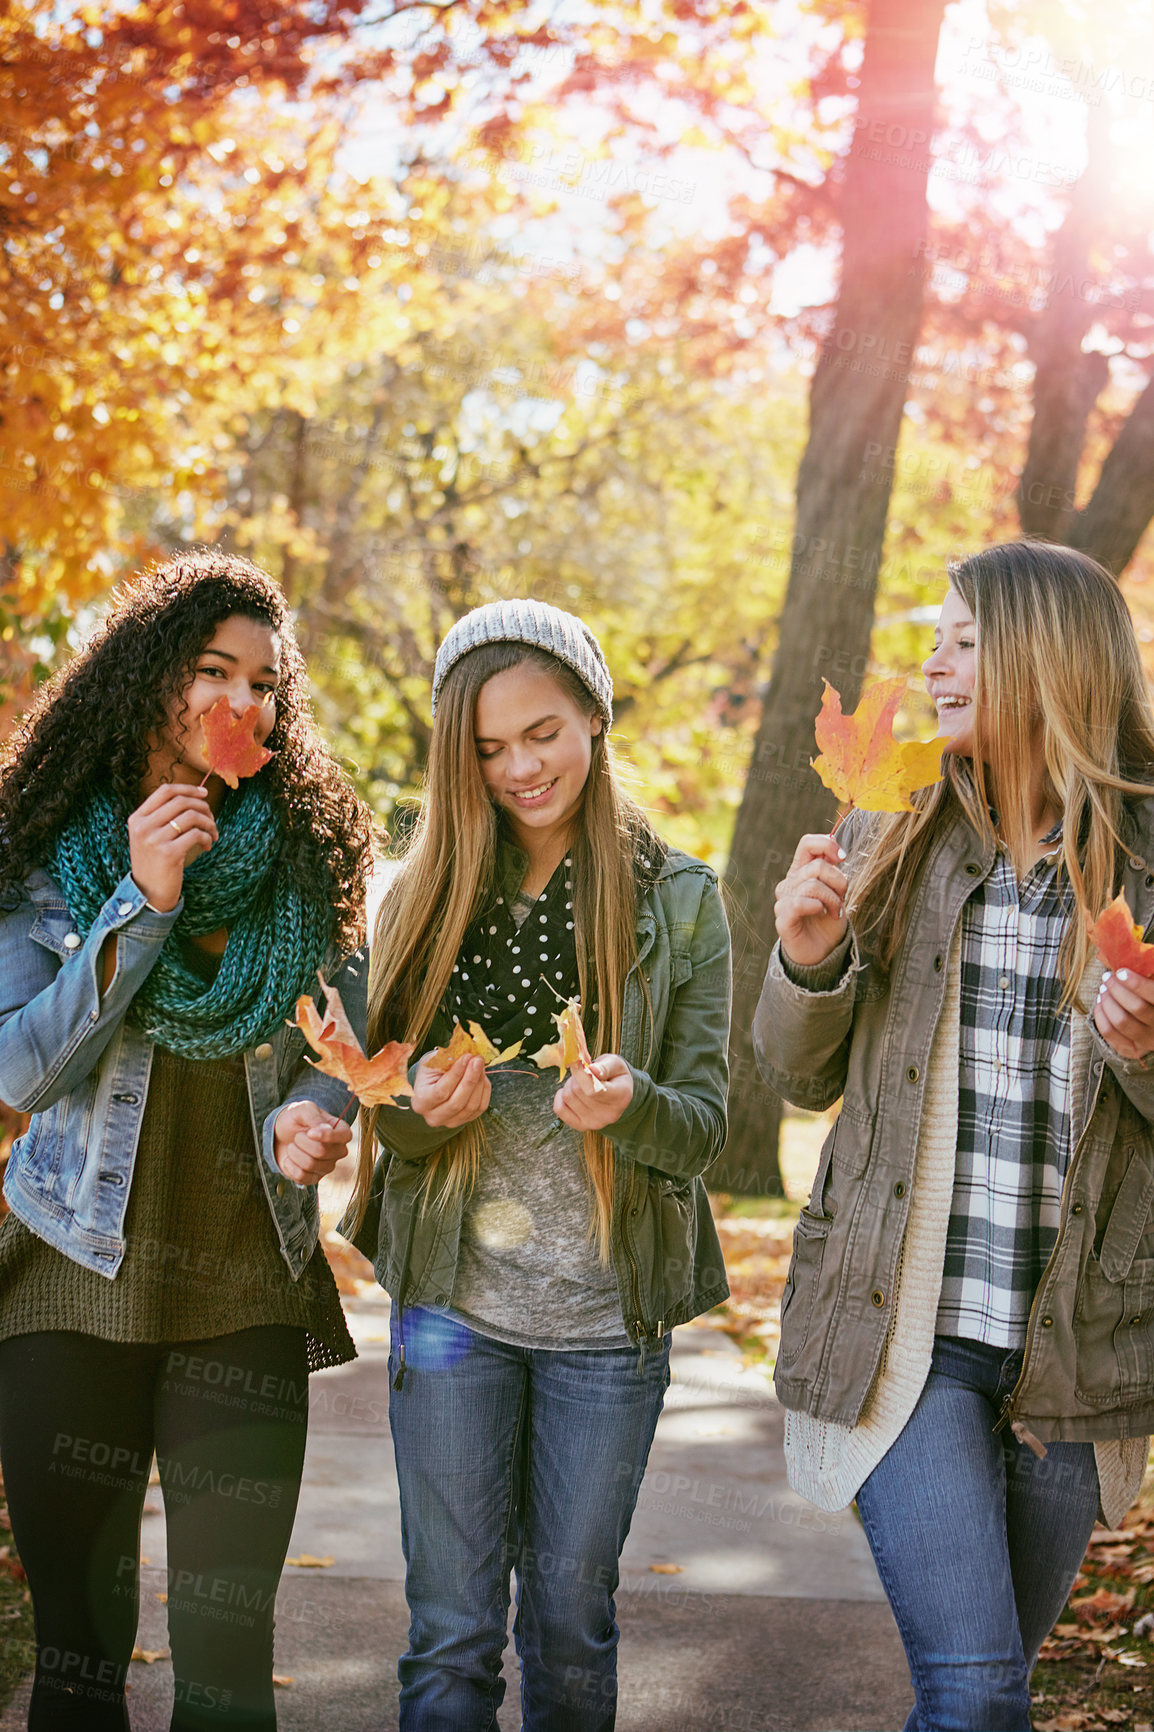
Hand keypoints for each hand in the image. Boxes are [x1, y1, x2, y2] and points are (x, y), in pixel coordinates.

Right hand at [127, 784, 217, 912]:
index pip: (165, 791)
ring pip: (191, 816)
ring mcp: (154, 840)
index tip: (205, 793)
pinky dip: (207, 838)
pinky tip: (207, 847)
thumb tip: (194, 796)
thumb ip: (162, 817)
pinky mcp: (169, 853)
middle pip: (182, 801)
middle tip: (212, 820)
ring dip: (209, 824)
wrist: (148, 895)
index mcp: (137, 818)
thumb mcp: (149, 836)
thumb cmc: (154, 863)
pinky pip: (196, 835)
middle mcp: (143, 826)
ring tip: (212, 835)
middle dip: (203, 807)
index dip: (188, 788)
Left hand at [273, 1100, 352, 1184]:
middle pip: (322, 1151)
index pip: (345, 1136)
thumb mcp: (303, 1109)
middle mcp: (338, 1150)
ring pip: (310, 1164)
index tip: (310, 1132)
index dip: (327, 1136)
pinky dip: (289, 1165)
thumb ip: (314, 1116)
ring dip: (294, 1152)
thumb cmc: (296, 1119)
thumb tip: (324, 1129)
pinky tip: (289, 1158)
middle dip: (302, 1142)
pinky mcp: (314, 1178)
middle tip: (297, 1136)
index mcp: (341, 1130)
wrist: (280, 1134)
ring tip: (293, 1145)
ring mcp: (327, 1166)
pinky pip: (302, 1176)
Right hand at [410, 1052, 490, 1128]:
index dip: (456, 1073)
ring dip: (480, 1082)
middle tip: (478, 1059)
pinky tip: (482, 1076)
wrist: (432, 1084)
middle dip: (471, 1078)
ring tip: (480, 1065)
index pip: (441, 1091)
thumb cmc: (431, 1071)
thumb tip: (468, 1056)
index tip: (467, 1056)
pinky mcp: (465, 1120)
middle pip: (457, 1102)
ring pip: (471, 1106)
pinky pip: (480, 1107)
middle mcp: (433, 1117)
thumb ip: (447, 1059)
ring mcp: (450, 1122)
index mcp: (421, 1102)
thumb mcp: (433, 1061)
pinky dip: (484, 1090)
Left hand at [554, 1052, 633, 1130]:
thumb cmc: (615, 1075)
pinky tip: (571, 1093)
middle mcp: (609, 1114)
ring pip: (567, 1097)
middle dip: (576, 1077)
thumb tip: (592, 1070)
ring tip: (581, 1083)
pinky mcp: (582, 1126)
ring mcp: (595, 1123)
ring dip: (569, 1085)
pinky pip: (559, 1109)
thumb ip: (604, 1066)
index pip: (593, 1090)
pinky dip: (560, 1097)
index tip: (578, 1063)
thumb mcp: (615, 1063)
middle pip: (577, 1091)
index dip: (580, 1074)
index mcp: (621, 1097)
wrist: (617, 1093)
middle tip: (583, 1073)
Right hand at [775, 834, 848, 968]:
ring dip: (833, 899)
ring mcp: (784, 900)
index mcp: (801, 871)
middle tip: (841, 899)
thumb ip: (833, 870)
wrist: (823, 952)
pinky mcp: (782, 919)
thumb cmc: (828, 920)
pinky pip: (800, 903)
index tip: (842, 858)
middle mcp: (790, 882)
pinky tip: (821, 913)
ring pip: (812, 885)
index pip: (807, 843)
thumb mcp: (837, 891)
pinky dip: (817, 907)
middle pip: (818, 866)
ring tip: (835, 912)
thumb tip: (838, 850)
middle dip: (838, 882)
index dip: (827, 844)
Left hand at [1094, 969, 1153, 1061]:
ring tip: (1103, 989)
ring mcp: (1146, 1041)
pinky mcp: (1130, 1049)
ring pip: (1121, 1021)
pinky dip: (1100, 1016)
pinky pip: (1110, 1033)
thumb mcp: (1153, 986)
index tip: (1121, 972)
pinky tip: (1100, 1003)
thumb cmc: (1150, 999)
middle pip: (1136, 1007)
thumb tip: (1133, 961)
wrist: (1153, 1026)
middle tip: (1107, 978)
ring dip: (1107, 1002)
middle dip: (1117, 989)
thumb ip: (1148, 976)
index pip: (1153, 995)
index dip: (1136, 983)